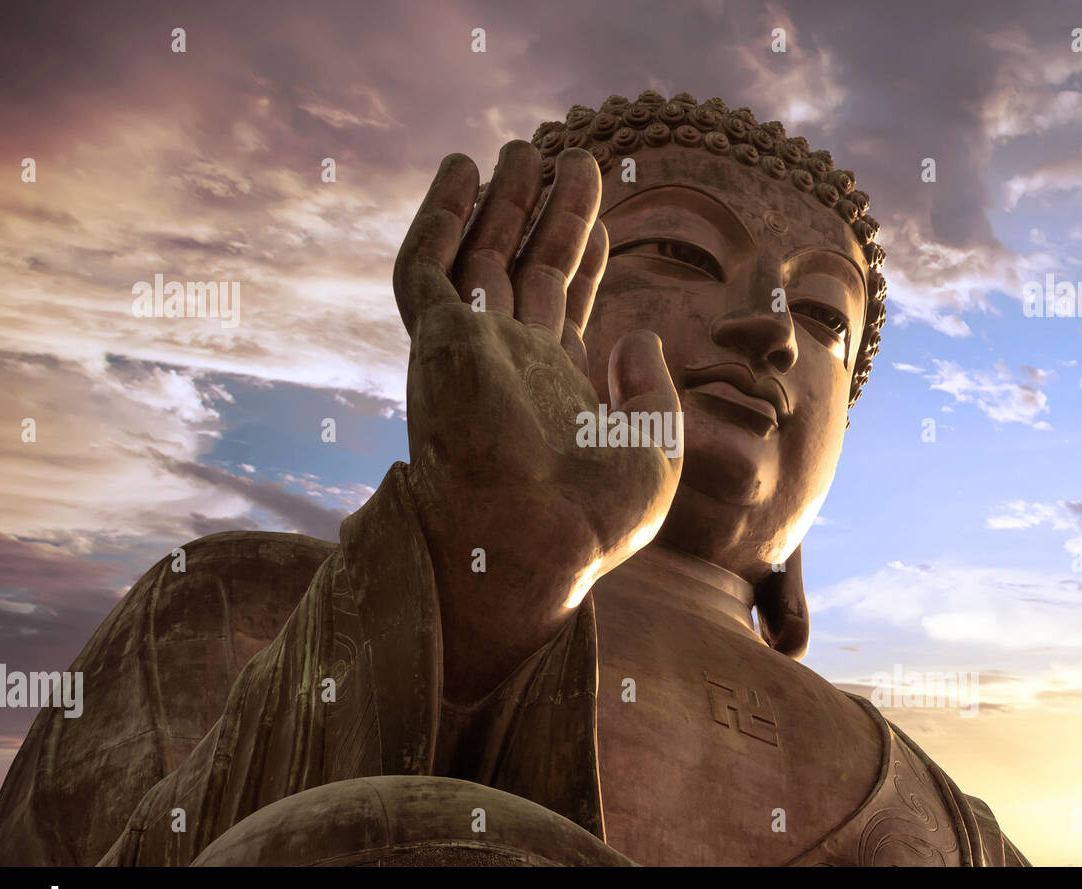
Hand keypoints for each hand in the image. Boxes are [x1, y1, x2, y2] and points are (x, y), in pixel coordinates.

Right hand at [393, 142, 682, 701]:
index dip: (582, 255)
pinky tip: (460, 173)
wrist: (534, 546)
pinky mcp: (436, 342)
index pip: (566, 303)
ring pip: (477, 257)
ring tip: (523, 149)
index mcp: (556, 387)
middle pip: (525, 269)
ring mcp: (469, 350)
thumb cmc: (595, 519)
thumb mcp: (655, 448)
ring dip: (498, 203)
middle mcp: (509, 363)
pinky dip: (438, 218)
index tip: (599, 215)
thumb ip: (651, 390)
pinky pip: (427, 267)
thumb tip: (638, 334)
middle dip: (545, 215)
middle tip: (569, 159)